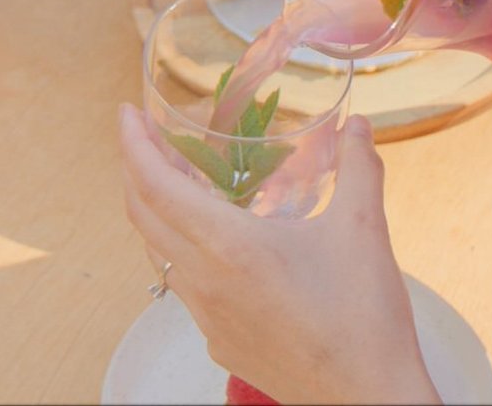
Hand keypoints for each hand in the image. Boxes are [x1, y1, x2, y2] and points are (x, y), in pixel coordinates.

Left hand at [117, 106, 439, 404]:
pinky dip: (181, 250)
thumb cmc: (362, 319)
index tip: (126, 114)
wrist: (365, 398)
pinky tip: (214, 243)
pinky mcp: (218, 341)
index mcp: (229, 246)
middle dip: (136, 170)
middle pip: (142, 215)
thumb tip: (358, 126)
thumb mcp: (363, 230)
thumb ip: (358, 168)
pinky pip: (183, 286)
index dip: (133, 144)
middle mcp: (203, 282)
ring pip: (159, 252)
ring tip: (178, 182)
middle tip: (147, 138)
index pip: (155, 185)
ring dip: (155, 211)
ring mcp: (206, 317)